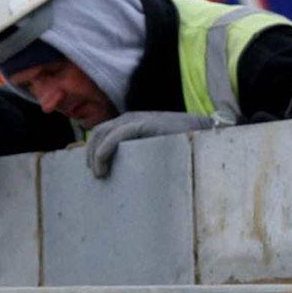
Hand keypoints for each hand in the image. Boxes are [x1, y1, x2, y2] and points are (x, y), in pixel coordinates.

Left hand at [84, 111, 214, 177]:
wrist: (200, 131)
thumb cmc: (178, 143)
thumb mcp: (152, 147)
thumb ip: (138, 153)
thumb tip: (126, 174)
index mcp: (129, 123)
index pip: (102, 132)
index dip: (93, 150)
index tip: (94, 169)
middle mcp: (129, 118)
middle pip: (98, 132)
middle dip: (91, 153)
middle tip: (96, 174)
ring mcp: (135, 119)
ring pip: (103, 133)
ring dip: (95, 154)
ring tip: (99, 174)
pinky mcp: (143, 124)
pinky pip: (117, 135)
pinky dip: (105, 149)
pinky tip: (102, 163)